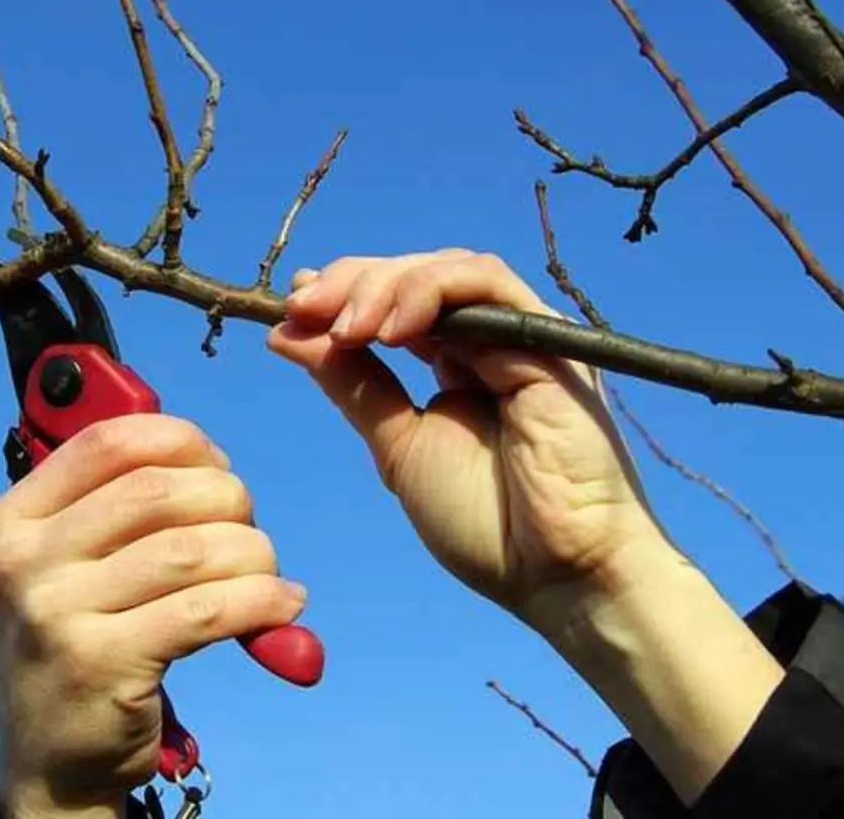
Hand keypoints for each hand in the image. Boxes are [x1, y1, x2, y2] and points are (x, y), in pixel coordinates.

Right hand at [0, 414, 305, 815]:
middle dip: (228, 499)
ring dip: (253, 555)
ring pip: (190, 550)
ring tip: (269, 575)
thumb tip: (210, 460)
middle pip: (157, 491)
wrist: (51, 760)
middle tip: (248, 530)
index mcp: (14, 518)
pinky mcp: (102, 664)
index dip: (182, 440)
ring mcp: (57, 613)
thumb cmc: (77, 644)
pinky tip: (282, 607)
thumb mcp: (66, 567)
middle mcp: (25, 560)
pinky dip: (261, 601)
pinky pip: (207, 610)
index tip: (218, 467)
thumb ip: (115, 506)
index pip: (108, 442)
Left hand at [267, 249, 784, 803]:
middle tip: (304, 309)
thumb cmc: (487, 524)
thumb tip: (287, 333)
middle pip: (414, 276)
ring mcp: (520, 337)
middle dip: (350, 284)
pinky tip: (389, 329)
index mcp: (454, 364)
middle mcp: (489, 341)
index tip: (288, 314)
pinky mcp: (547, 340)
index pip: (393, 303)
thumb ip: (353, 384)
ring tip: (345, 326)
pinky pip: (486, 285)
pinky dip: (430, 291)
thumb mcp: (396, 445)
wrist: (556, 574)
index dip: (339, 298)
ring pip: (446, 270)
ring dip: (384, 286)